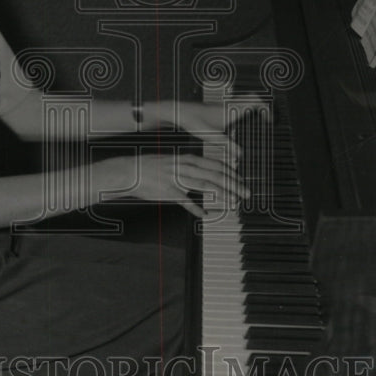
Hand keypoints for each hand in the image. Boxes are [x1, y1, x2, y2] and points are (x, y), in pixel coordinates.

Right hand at [117, 151, 249, 218]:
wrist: (129, 171)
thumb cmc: (151, 167)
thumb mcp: (173, 161)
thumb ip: (189, 166)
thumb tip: (205, 170)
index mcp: (186, 159)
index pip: (214, 164)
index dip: (230, 173)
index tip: (241, 180)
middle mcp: (184, 167)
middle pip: (215, 175)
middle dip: (233, 184)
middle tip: (246, 193)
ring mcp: (177, 179)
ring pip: (205, 185)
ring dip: (223, 194)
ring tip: (234, 202)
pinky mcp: (168, 192)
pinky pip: (186, 201)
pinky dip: (196, 209)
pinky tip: (205, 216)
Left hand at [172, 98, 270, 164]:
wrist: (179, 112)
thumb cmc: (193, 122)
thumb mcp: (211, 136)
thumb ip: (227, 145)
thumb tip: (240, 155)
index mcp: (232, 109)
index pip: (256, 102)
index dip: (267, 109)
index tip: (270, 121)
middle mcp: (229, 105)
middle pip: (253, 97)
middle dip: (263, 105)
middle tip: (267, 118)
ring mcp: (224, 105)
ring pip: (244, 100)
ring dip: (253, 108)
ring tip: (257, 121)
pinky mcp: (218, 108)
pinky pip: (236, 105)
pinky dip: (243, 110)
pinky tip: (238, 125)